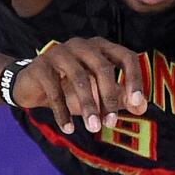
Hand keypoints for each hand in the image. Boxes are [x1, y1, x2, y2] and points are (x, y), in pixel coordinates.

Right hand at [11, 36, 147, 133]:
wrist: (32, 87)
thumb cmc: (71, 88)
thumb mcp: (99, 93)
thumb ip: (121, 97)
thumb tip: (142, 108)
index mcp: (102, 48)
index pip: (126, 57)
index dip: (134, 79)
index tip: (136, 103)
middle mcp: (83, 45)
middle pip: (103, 68)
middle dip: (109, 98)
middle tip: (111, 123)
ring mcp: (60, 52)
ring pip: (80, 78)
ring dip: (88, 106)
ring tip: (93, 127)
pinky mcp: (40, 66)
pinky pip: (54, 89)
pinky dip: (63, 112)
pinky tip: (69, 129)